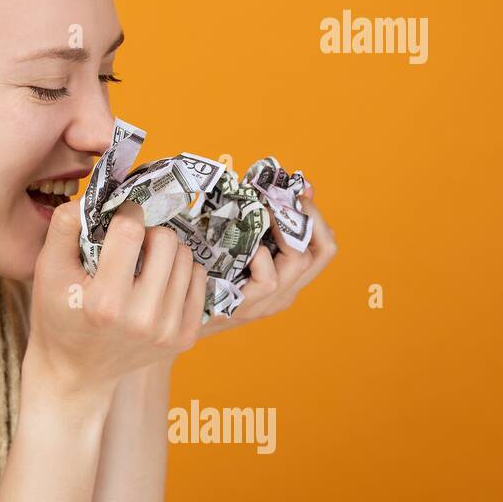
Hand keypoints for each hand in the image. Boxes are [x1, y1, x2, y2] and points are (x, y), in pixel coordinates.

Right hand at [25, 201, 207, 405]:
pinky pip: (198, 281)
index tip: (117, 217)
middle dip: (147, 232)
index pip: (131, 230)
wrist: (73, 373)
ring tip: (142, 264)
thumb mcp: (46, 269)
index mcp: (105, 301)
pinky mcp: (185, 338)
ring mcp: (168, 331)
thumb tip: (97, 195)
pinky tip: (157, 282)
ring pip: (186, 258)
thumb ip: (65, 225)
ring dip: (165, 252)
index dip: (124, 212)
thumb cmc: (57, 314)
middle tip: (130, 244)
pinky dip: (179, 273)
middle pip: (166, 240)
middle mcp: (142, 318)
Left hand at [198, 182, 337, 338]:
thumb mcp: (236, 246)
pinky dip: (261, 258)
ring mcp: (268, 303)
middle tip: (285, 196)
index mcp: (288, 278)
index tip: (302, 192)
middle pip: (323, 252)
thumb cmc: (204, 272)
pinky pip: (268, 280)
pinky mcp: (246, 307)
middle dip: (309, 217)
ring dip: (284, 230)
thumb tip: (272, 189)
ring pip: (299, 263)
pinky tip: (246, 247)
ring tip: (264, 212)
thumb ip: (257, 226)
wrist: (178, 312)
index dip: (319, 218)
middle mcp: (286, 291)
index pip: (324, 249)